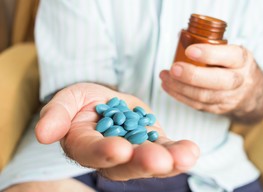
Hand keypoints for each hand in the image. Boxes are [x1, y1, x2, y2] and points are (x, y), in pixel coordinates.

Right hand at [35, 83, 198, 180]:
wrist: (105, 100)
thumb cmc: (82, 101)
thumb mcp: (67, 100)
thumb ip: (56, 115)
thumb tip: (43, 134)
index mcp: (85, 146)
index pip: (92, 153)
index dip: (104, 153)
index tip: (119, 149)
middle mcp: (111, 156)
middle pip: (126, 164)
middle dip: (143, 162)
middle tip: (159, 160)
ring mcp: (135, 151)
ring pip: (151, 160)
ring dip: (169, 161)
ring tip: (185, 156)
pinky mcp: (152, 142)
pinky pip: (166, 149)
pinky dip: (179, 151)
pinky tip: (191, 150)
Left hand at [160, 44, 262, 121]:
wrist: (251, 92)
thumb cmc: (233, 66)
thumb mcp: (230, 51)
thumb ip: (210, 45)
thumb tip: (181, 35)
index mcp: (242, 60)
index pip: (229, 56)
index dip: (209, 54)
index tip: (189, 50)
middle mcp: (238, 80)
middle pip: (218, 81)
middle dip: (192, 76)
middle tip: (173, 69)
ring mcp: (229, 97)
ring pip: (204, 96)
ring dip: (180, 87)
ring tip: (164, 77)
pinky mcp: (218, 109)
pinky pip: (197, 105)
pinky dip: (179, 96)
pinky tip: (168, 86)